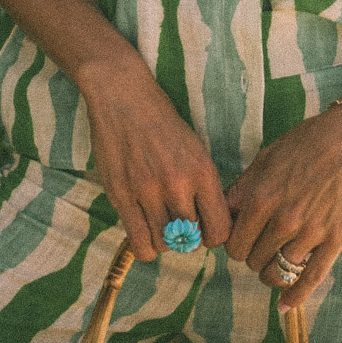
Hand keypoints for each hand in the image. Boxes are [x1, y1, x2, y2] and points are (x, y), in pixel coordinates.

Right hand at [78, 52, 232, 263]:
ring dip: (164, 240)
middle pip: (191, 242)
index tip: (204, 229)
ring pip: (164, 245)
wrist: (123, 96)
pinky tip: (144, 231)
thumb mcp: (195, 149)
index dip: (213, 237)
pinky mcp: (122, 196)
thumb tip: (210, 224)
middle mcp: (178, 185)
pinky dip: (144, 246)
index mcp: (203, 172)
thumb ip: (203, 186)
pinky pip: (139, 243)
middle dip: (187, 239)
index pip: (220, 231)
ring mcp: (148, 191)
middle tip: (179, 225)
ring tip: (159, 224)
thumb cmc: (162, 122)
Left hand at [224, 106, 341, 311]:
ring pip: (278, 273)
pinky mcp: (335, 240)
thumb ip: (243, 188)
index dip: (236, 246)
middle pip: (254, 261)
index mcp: (261, 198)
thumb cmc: (307, 143)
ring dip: (271, 273)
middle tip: (261, 248)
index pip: (234, 245)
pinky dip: (295, 297)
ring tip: (274, 264)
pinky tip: (285, 306)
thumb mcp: (266, 158)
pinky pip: (311, 279)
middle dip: (253, 257)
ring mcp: (311, 232)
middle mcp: (283, 219)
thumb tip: (224, 213)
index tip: (243, 242)